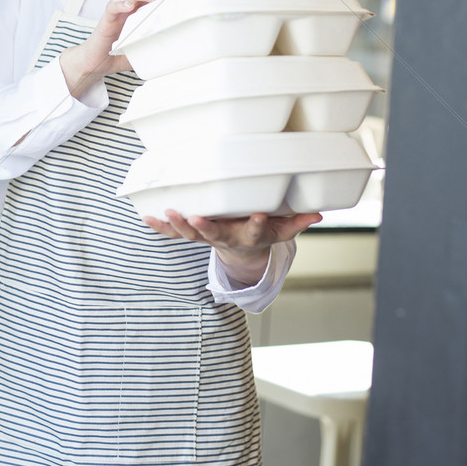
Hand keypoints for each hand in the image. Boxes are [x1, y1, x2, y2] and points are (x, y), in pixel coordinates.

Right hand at [59, 0, 172, 97]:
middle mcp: (133, 9)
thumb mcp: (144, 49)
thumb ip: (157, 46)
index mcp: (143, 13)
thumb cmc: (120, 54)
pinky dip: (120, 4)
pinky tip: (128, 6)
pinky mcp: (107, 19)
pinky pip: (113, 6)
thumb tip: (178, 51)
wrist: (96, 63)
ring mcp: (120, 12)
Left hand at [143, 208, 322, 285]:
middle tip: (196, 218)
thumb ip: (297, 222)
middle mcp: (225, 238)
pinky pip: (173, 234)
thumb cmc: (260, 232)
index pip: (254, 232)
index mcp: (248, 236)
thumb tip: (320, 214)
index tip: (259, 215)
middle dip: (205, 227)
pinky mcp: (192, 235)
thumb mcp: (281, 230)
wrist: (240, 252)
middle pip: (214, 235)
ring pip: (190, 235)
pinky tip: (146, 216)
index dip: (257, 225)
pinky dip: (159, 227)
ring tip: (168, 213)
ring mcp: (207, 237)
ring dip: (178, 226)